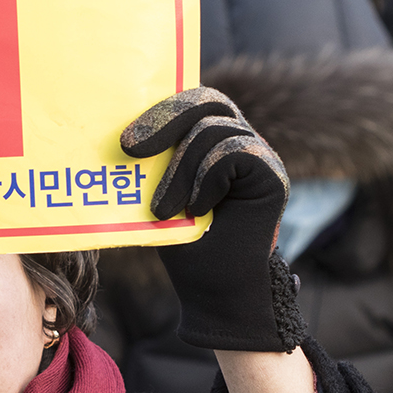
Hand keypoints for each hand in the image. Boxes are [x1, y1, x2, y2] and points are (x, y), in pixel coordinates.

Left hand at [121, 88, 305, 351]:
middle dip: (165, 121)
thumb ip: (153, 158)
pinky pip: (233, 152)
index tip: (126, 141)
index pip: (192, 102)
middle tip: (131, 150)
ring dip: (179, 171)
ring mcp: (259, 156)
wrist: (213, 290)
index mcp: (213, 140)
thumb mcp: (158, 192)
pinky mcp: (272, 175)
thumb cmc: (184, 244)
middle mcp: (240, 142)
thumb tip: (121, 131)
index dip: (161, 111)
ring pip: (213, 131)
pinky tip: (198, 210)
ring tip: (163, 210)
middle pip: (207, 102)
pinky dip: (207, 180)